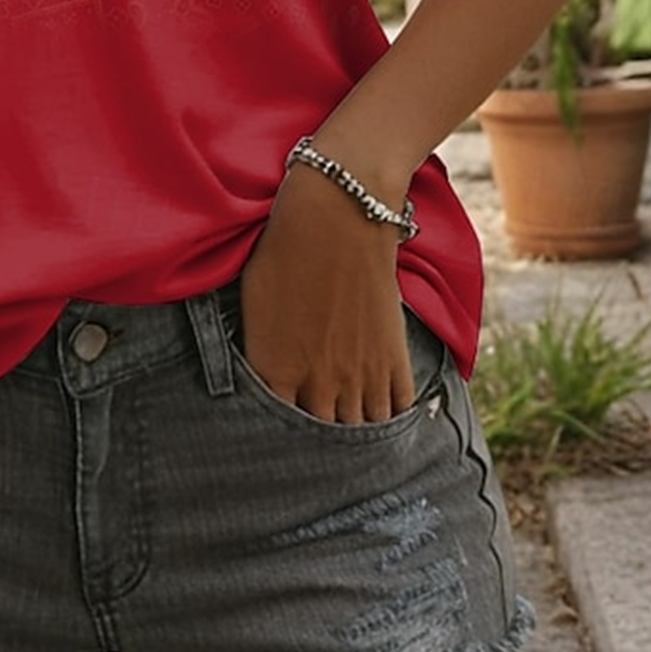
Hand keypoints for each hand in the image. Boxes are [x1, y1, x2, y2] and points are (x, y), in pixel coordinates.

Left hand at [239, 163, 413, 423]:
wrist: (338, 217)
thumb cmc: (284, 251)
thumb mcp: (253, 303)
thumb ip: (260, 349)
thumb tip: (264, 374)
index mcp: (276, 371)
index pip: (276, 426)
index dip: (279, 430)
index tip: (282, 423)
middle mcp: (318, 383)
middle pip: (321, 434)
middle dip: (318, 434)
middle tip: (318, 425)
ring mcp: (360, 374)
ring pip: (360, 428)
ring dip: (354, 427)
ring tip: (350, 420)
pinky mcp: (393, 358)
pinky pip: (396, 408)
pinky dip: (389, 414)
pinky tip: (380, 409)